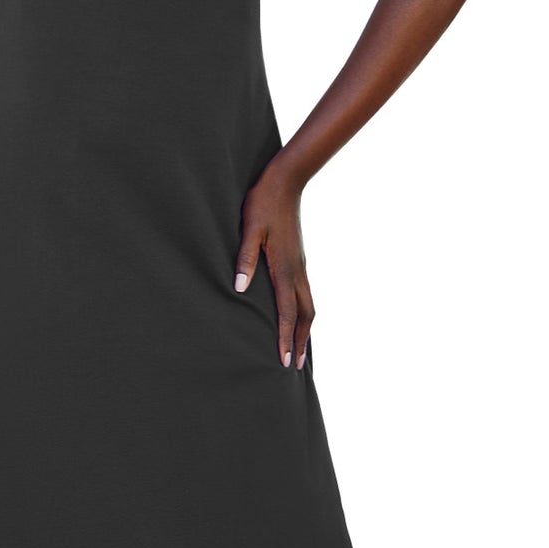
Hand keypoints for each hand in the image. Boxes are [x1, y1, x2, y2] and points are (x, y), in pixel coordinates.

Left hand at [234, 162, 314, 369]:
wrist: (286, 181)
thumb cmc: (262, 204)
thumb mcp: (248, 229)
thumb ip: (244, 259)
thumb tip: (240, 289)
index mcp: (284, 268)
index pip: (286, 312)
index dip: (285, 338)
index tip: (283, 361)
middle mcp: (296, 270)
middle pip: (305, 315)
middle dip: (299, 341)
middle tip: (294, 366)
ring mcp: (300, 265)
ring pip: (308, 305)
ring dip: (304, 329)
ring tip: (299, 349)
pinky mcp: (298, 259)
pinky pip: (305, 294)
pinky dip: (303, 313)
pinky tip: (297, 316)